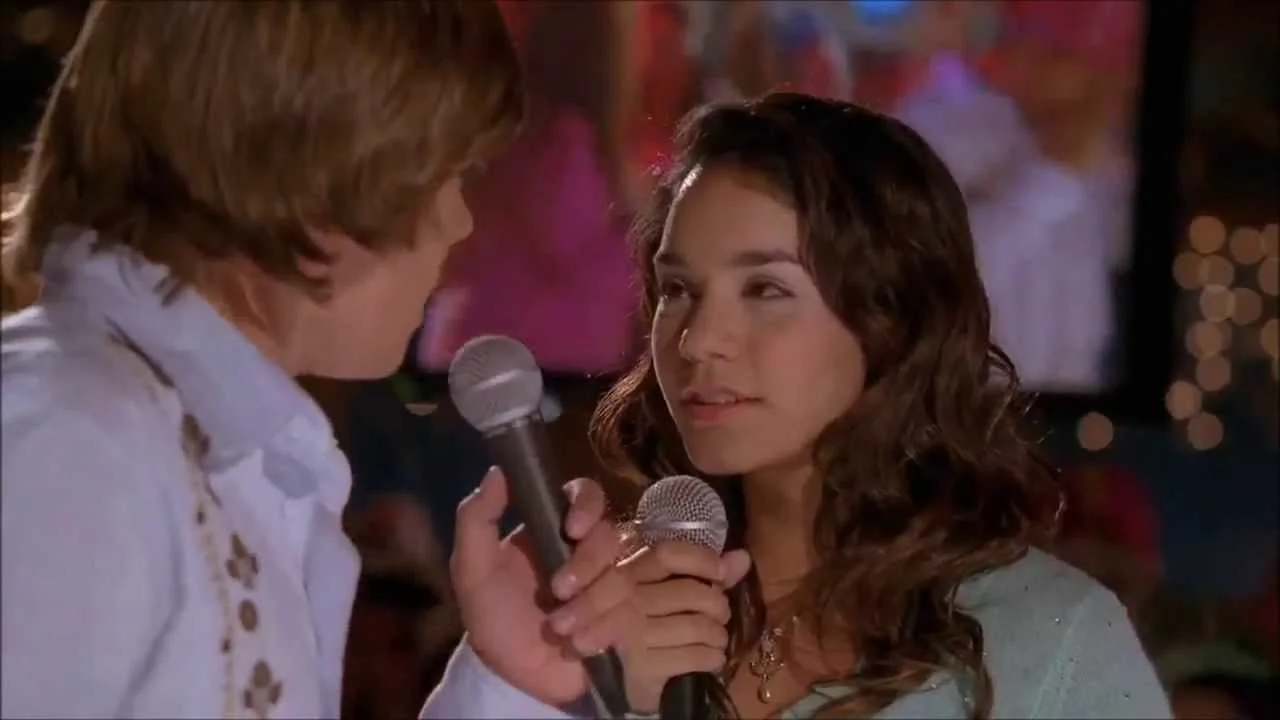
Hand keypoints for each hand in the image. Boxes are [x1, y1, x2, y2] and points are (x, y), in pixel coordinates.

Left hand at [450, 468, 628, 706]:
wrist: (508, 674)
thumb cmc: (491, 615)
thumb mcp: (471, 568)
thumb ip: (476, 518)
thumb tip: (497, 471)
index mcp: (554, 529)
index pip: (586, 495)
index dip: (588, 505)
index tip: (574, 528)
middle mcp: (587, 552)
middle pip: (610, 537)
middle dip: (586, 566)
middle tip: (558, 590)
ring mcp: (608, 586)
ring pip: (621, 580)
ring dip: (588, 607)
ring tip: (559, 629)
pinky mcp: (623, 621)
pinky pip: (628, 617)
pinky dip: (599, 632)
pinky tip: (575, 645)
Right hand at [615, 542, 752, 713]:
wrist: (614, 679)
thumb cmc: (644, 626)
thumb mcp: (665, 592)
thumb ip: (703, 573)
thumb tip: (742, 558)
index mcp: (627, 572)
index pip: (668, 555)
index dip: (702, 560)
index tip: (721, 573)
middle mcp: (625, 599)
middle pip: (691, 592)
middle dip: (718, 605)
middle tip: (721, 615)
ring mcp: (630, 634)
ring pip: (697, 626)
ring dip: (718, 635)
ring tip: (718, 639)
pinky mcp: (641, 667)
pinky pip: (694, 656)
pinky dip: (712, 658)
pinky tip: (713, 658)